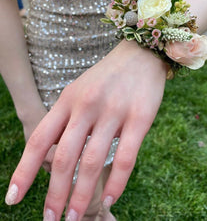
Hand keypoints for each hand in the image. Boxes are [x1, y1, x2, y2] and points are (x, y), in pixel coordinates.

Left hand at [5, 40, 166, 219]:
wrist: (139, 56)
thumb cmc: (105, 78)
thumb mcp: (78, 92)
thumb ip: (65, 120)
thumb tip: (50, 155)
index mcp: (67, 100)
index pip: (40, 139)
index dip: (24, 171)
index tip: (13, 198)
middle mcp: (86, 106)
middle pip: (64, 157)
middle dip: (54, 193)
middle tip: (50, 219)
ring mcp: (113, 112)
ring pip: (92, 162)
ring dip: (82, 195)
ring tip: (75, 217)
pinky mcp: (139, 118)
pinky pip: (125, 158)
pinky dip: (116, 184)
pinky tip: (109, 200)